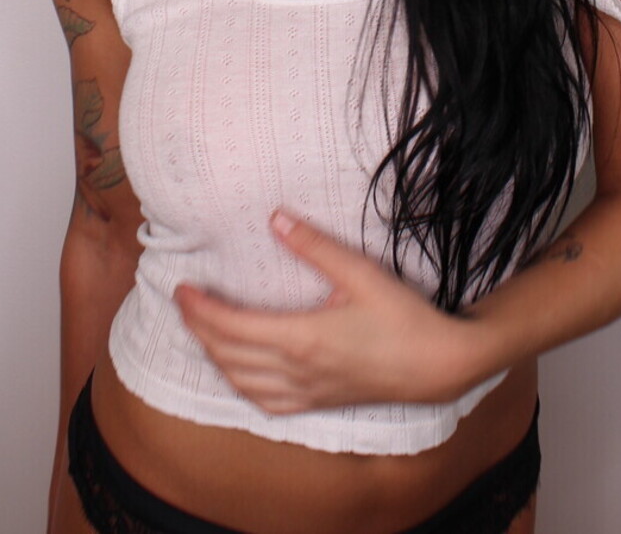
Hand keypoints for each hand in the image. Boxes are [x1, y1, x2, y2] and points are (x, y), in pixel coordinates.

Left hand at [173, 211, 494, 414]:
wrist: (439, 366)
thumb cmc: (403, 317)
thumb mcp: (361, 272)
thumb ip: (314, 246)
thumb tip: (275, 218)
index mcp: (302, 338)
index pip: (232, 327)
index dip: (200, 309)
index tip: (182, 288)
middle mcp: (297, 371)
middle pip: (228, 355)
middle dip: (198, 329)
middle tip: (183, 301)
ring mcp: (307, 392)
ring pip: (242, 382)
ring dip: (214, 357)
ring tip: (202, 330)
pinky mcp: (318, 403)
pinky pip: (265, 402)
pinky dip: (240, 385)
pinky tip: (238, 371)